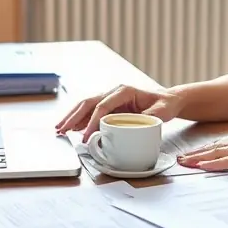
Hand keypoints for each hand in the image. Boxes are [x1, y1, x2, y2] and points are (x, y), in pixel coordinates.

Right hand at [55, 84, 184, 138]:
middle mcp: (114, 92)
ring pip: (86, 106)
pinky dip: (80, 120)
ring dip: (72, 118)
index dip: (92, 121)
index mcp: (124, 91)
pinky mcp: (109, 106)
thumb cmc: (165, 104)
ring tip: (59, 129)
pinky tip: (72, 128)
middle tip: (61, 130)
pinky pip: (91, 111)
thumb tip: (135, 125)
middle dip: (73, 117)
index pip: (103, 106)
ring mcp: (110, 98)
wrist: (168, 100)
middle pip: (88, 103)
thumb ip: (149, 117)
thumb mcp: (161, 111)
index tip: (86, 136)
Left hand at [177, 131, 227, 172]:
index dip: (201, 150)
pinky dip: (214, 163)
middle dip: (194, 154)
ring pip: (216, 153)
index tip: (187, 155)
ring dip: (198, 158)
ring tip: (183, 163)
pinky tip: (203, 166)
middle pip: (212, 148)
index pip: (217, 145)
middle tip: (177, 160)